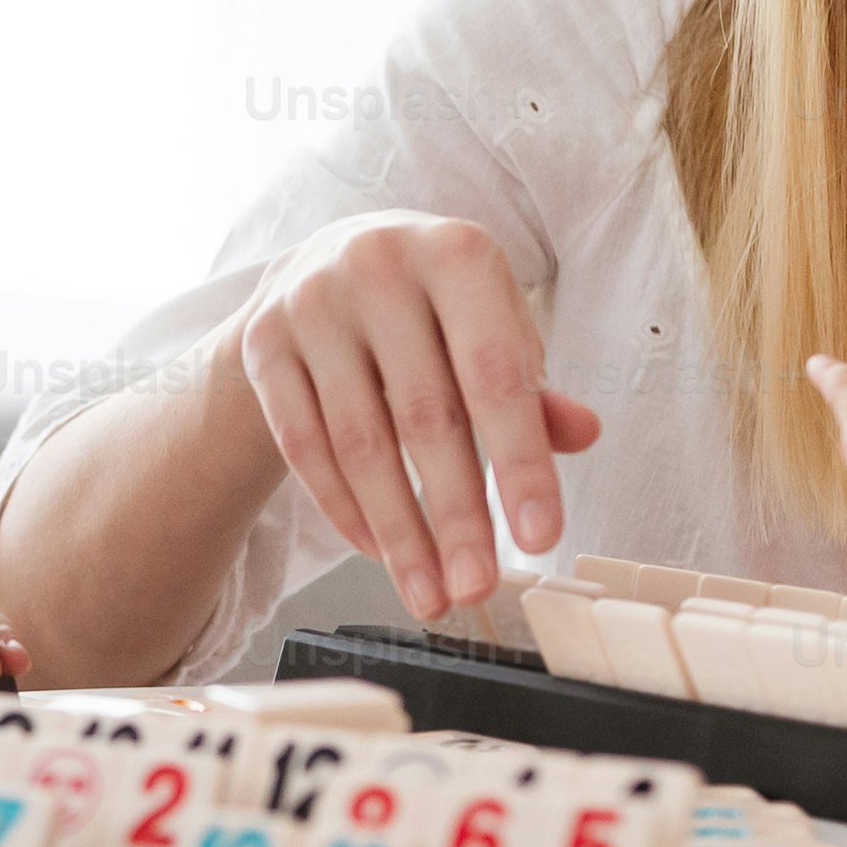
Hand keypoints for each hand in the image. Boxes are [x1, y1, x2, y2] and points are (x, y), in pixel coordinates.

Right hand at [225, 213, 601, 618]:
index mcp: (456, 253)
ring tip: (429, 593)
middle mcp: (378, 265)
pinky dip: (345, 510)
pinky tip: (380, 551)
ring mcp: (311, 303)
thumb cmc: (431, 308)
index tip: (541, 540)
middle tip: (475, 589)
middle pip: (424, 416)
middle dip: (455, 517)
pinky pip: (304, 446)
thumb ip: (532, 386)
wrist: (322, 264)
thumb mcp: (490, 325)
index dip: (521, 463)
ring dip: (399, 532)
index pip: (496, 375)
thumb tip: (583, 433)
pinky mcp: (263, 343)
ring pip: (359, 443)